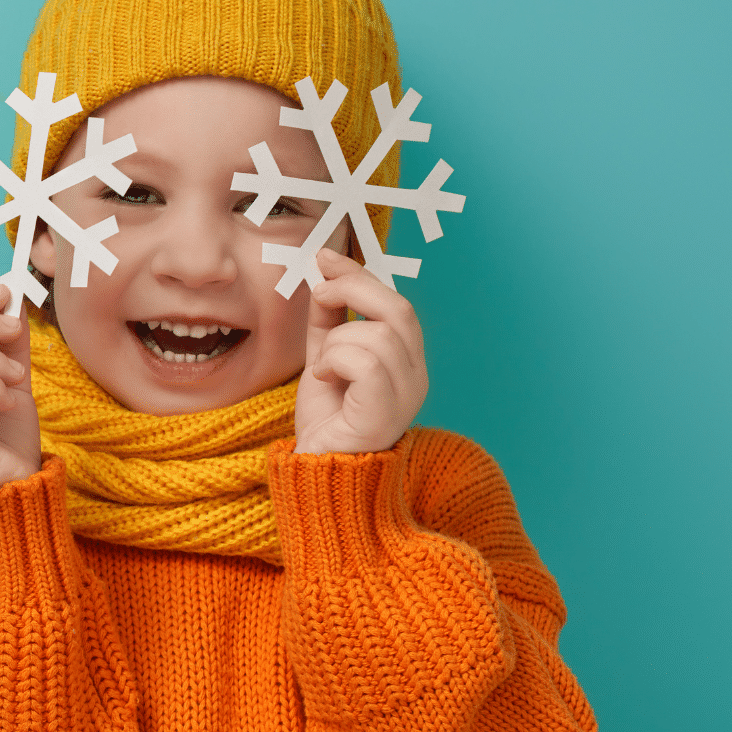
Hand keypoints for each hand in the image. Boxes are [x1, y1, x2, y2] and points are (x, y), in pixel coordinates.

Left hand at [293, 249, 428, 454]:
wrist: (315, 472)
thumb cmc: (326, 421)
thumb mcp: (324, 357)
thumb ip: (329, 320)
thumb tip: (325, 272)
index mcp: (406, 361)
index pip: (395, 303)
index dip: (361, 276)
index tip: (325, 258)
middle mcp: (416, 376)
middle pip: (398, 308)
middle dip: (353, 290)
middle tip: (321, 295)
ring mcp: (406, 396)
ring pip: (377, 334)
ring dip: (336, 343)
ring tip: (323, 369)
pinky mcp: (387, 413)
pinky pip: (367, 362)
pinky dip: (336, 362)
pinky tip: (323, 381)